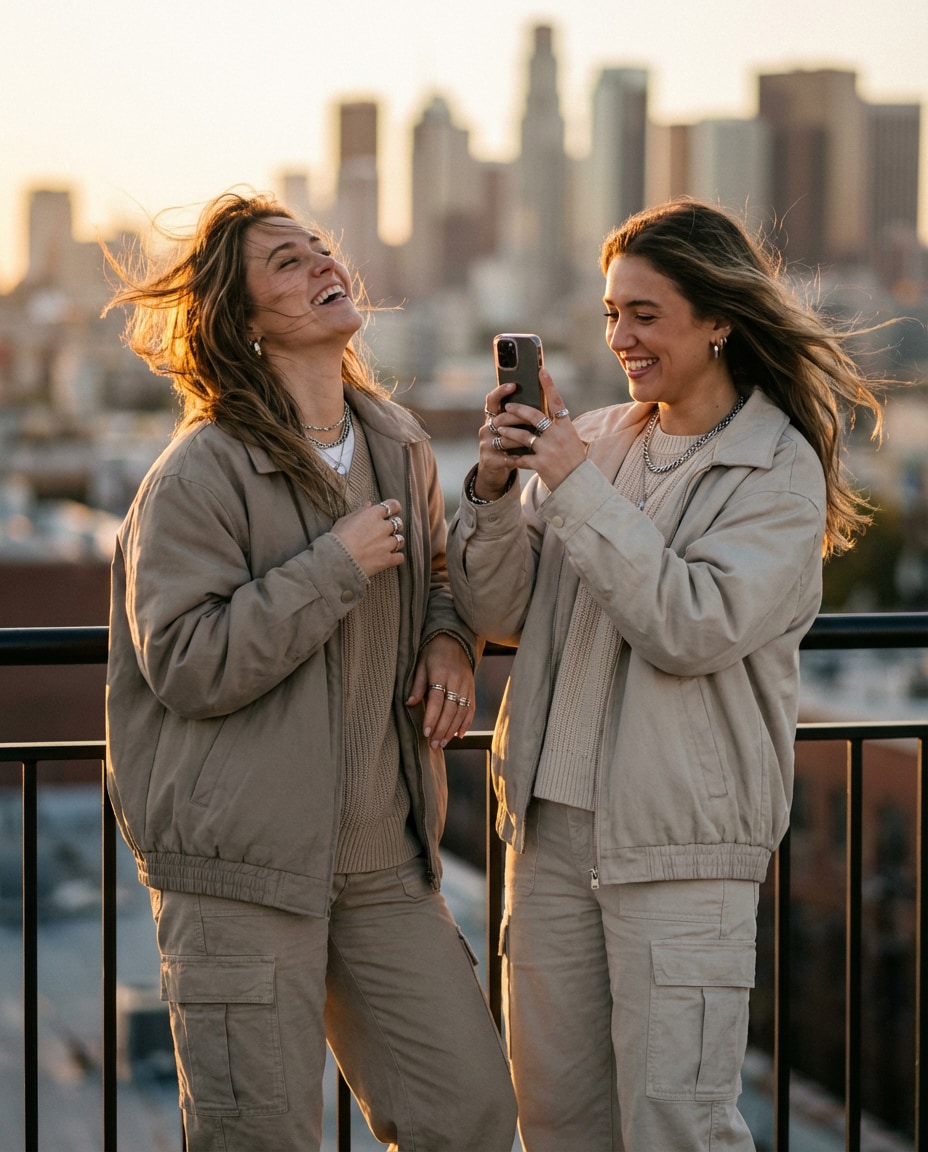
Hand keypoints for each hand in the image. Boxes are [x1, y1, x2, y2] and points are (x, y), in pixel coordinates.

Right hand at [331, 499, 404, 577]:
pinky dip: (396, 557)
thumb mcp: (345, 520)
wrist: (337, 559)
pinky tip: (389, 558)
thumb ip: (360, 511)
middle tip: (384, 532)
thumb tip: (369, 504)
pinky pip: (400, 557)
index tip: (393, 511)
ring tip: (385, 546)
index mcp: (373, 514)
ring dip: (395, 542)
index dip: (395, 508)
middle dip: (393, 527)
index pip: (393, 505)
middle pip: (398, 523)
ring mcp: (387, 544)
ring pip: (401, 540)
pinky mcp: (388, 559)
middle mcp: (384, 527)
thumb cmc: (338, 538)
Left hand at [406, 634, 475, 748]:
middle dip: (442, 729)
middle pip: (450, 709)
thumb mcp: (421, 665)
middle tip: (433, 744)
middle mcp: (456, 680)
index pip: (436, 699)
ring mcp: (466, 685)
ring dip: (452, 729)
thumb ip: (417, 685)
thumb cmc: (433, 653)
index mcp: (441, 673)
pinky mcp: (472, 688)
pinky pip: (471, 708)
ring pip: (461, 711)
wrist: (454, 640)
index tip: (425, 732)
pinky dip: (466, 722)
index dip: (432, 717)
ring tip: (443, 743)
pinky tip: (459, 735)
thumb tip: (409, 703)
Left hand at [479, 369, 585, 491]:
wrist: (578, 486)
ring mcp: (549, 450)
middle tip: (507, 407)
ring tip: (499, 428)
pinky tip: (505, 456)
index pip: (557, 402)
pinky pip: (521, 458)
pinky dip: (512, 457)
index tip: (541, 371)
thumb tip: (543, 415)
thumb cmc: (574, 462)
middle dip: (518, 410)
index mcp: (567, 428)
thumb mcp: (571, 441)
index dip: (549, 386)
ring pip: (522, 435)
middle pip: (534, 416)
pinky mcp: (540, 464)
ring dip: (508, 432)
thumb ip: (558, 428)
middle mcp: (558, 436)